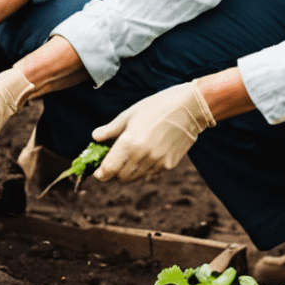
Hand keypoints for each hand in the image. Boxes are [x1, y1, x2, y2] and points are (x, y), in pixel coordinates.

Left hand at [92, 81, 214, 182]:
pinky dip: (144, 172)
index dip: (101, 174)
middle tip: (112, 164)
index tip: (98, 172)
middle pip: (121, 177)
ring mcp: (157, 162)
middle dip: (114, 173)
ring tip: (127, 161)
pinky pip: (151, 174)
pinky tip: (144, 159)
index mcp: (129, 143)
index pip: (109, 169)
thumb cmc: (157, 106)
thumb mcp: (129, 114)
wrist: (189, 108)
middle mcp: (142, 156)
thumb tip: (95, 137)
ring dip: (128, 174)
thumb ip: (111, 129)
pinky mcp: (169, 164)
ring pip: (136, 178)